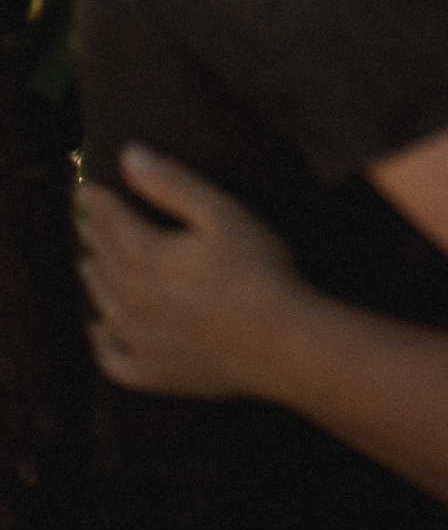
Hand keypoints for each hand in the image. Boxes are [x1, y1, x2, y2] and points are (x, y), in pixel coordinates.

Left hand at [77, 145, 298, 398]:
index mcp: (145, 257)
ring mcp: (139, 342)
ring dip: (94, 278)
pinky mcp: (153, 374)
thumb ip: (172, 183)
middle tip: (89, 220)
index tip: (85, 190)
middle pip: (103, 260)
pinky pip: (110, 358)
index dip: (96, 202)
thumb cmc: (257, 269)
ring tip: (90, 262)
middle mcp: (131, 301)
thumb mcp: (220, 213)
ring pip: (102, 304)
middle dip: (94, 236)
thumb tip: (129, 156)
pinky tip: (100, 328)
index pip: (109, 221)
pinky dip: (99, 340)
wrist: (281, 342)